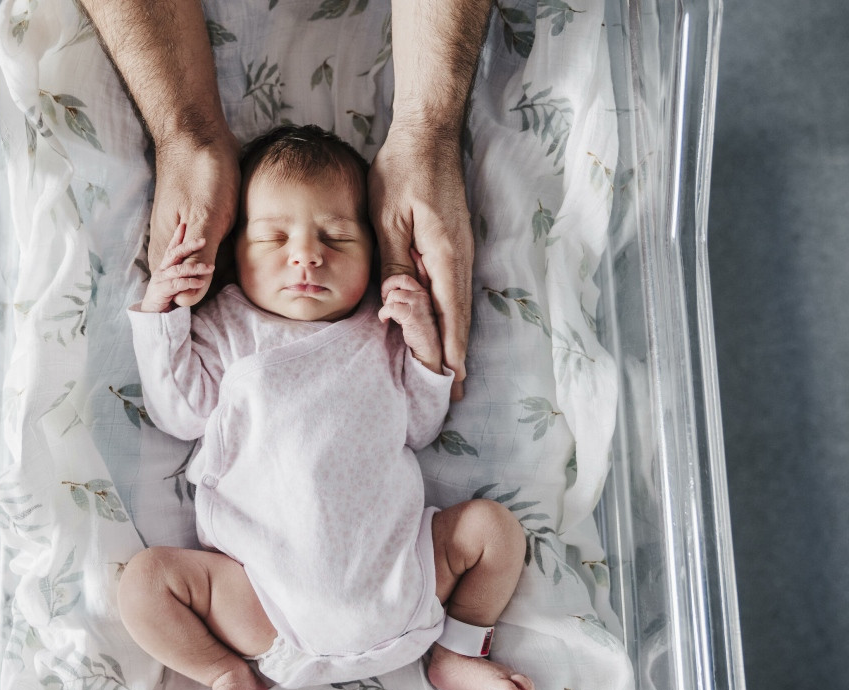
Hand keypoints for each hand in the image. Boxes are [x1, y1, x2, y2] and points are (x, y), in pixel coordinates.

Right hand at [141, 223, 215, 312]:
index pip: (171, 248)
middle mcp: (162, 270)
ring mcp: (161, 280)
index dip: (177, 236)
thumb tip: (199, 266)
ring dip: (196, 267)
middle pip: (175, 253)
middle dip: (189, 245)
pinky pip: (178, 284)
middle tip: (204, 240)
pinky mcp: (162, 291)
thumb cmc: (165, 298)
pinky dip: (190, 282)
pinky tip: (201, 282)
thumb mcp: (174, 282)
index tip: (183, 224)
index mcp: (164, 267)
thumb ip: (182, 274)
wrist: (152, 315)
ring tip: (210, 267)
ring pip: (179, 269)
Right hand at [146, 134, 239, 306]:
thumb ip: (199, 257)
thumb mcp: (206, 216)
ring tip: (250, 282)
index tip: (212, 302)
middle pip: (186, 287)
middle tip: (237, 297)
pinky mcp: (202, 227)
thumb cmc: (201, 171)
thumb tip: (187, 300)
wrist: (200, 132)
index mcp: (166, 250)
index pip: (169, 295)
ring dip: (220, 278)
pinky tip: (246, 263)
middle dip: (206, 295)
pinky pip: (212, 254)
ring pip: (202, 272)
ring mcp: (187, 237)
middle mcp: (173, 248)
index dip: (186, 305)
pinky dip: (226, 259)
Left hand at [369, 124, 473, 397]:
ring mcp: (459, 252)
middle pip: (458, 317)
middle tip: (451, 395)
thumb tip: (398, 307)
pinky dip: (449, 316)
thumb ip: (395, 264)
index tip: (451, 384)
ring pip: (457, 306)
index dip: (450, 351)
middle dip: (455, 356)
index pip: (450, 314)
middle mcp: (459, 259)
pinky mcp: (453, 246)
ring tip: (451, 374)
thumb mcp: (389, 219)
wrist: (427, 136)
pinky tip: (443, 329)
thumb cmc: (403, 172)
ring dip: (453, 339)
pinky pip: (451, 290)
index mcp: (445, 256)